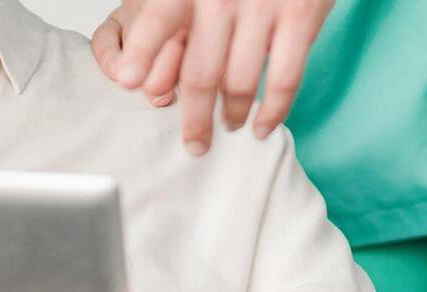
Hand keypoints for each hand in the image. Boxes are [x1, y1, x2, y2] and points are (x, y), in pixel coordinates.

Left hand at [93, 0, 333, 154]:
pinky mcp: (301, 15)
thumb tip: (140, 75)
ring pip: (240, 83)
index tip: (126, 80)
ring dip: (233, 115)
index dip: (140, 50)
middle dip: (195, 118)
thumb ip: (172, 18)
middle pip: (200, 73)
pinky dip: (273, 111)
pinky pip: (284, 78)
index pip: (160, 18)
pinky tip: (261, 125)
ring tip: (229, 126)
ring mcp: (264, 6)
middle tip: (194, 143)